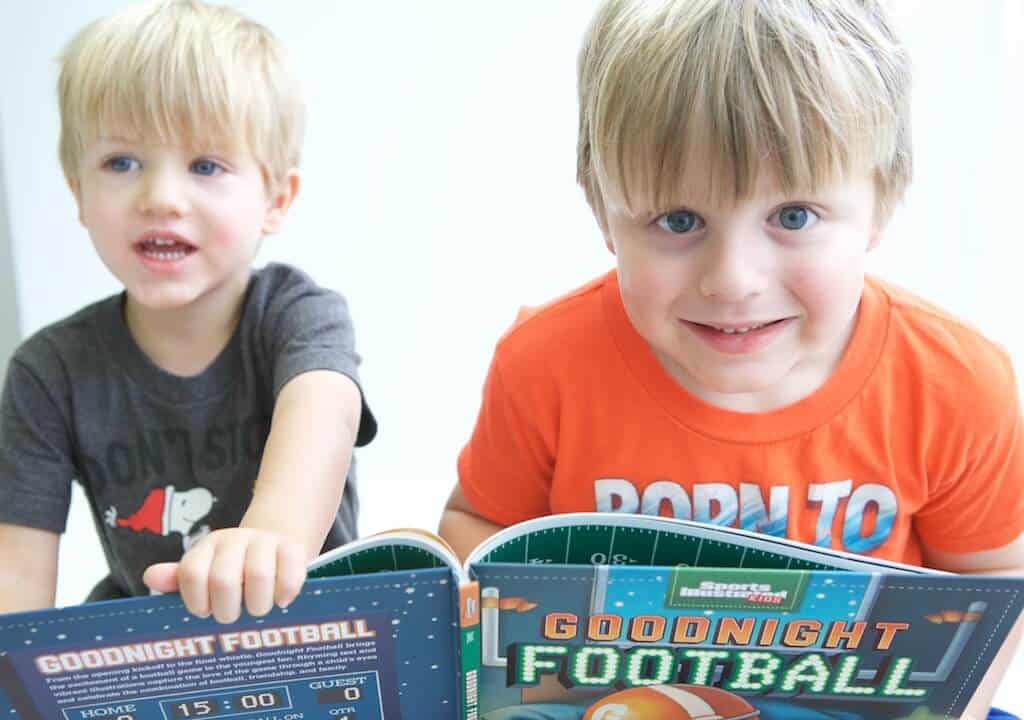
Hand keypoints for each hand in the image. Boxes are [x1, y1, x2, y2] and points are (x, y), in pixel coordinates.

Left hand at [143, 528, 305, 622]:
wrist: (274, 544)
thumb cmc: (234, 570)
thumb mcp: (204, 574)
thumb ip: (179, 580)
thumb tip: (150, 576)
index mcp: (207, 548)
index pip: (192, 574)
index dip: (197, 602)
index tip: (205, 612)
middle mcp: (234, 540)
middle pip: (224, 579)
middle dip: (227, 609)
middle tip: (232, 617)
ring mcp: (265, 541)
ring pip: (258, 575)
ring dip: (257, 604)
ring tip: (258, 610)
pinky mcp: (292, 547)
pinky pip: (290, 571)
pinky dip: (286, 592)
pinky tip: (281, 600)